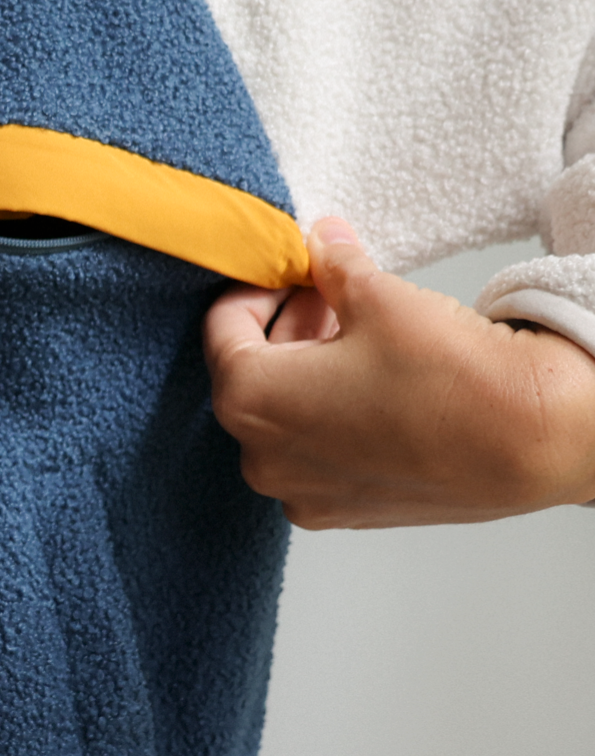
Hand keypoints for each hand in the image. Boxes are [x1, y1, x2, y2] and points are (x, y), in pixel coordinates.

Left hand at [203, 219, 594, 527]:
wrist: (534, 442)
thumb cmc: (452, 379)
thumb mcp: (376, 296)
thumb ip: (331, 266)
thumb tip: (321, 244)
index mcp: (250, 400)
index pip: (221, 328)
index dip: (255, 290)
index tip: (286, 274)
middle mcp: (262, 459)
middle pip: (247, 375)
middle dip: (283, 328)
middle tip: (323, 295)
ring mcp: (302, 493)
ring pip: (279, 416)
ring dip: (304, 370)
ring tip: (353, 334)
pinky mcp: (342, 511)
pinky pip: (312, 453)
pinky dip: (326, 415)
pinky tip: (369, 385)